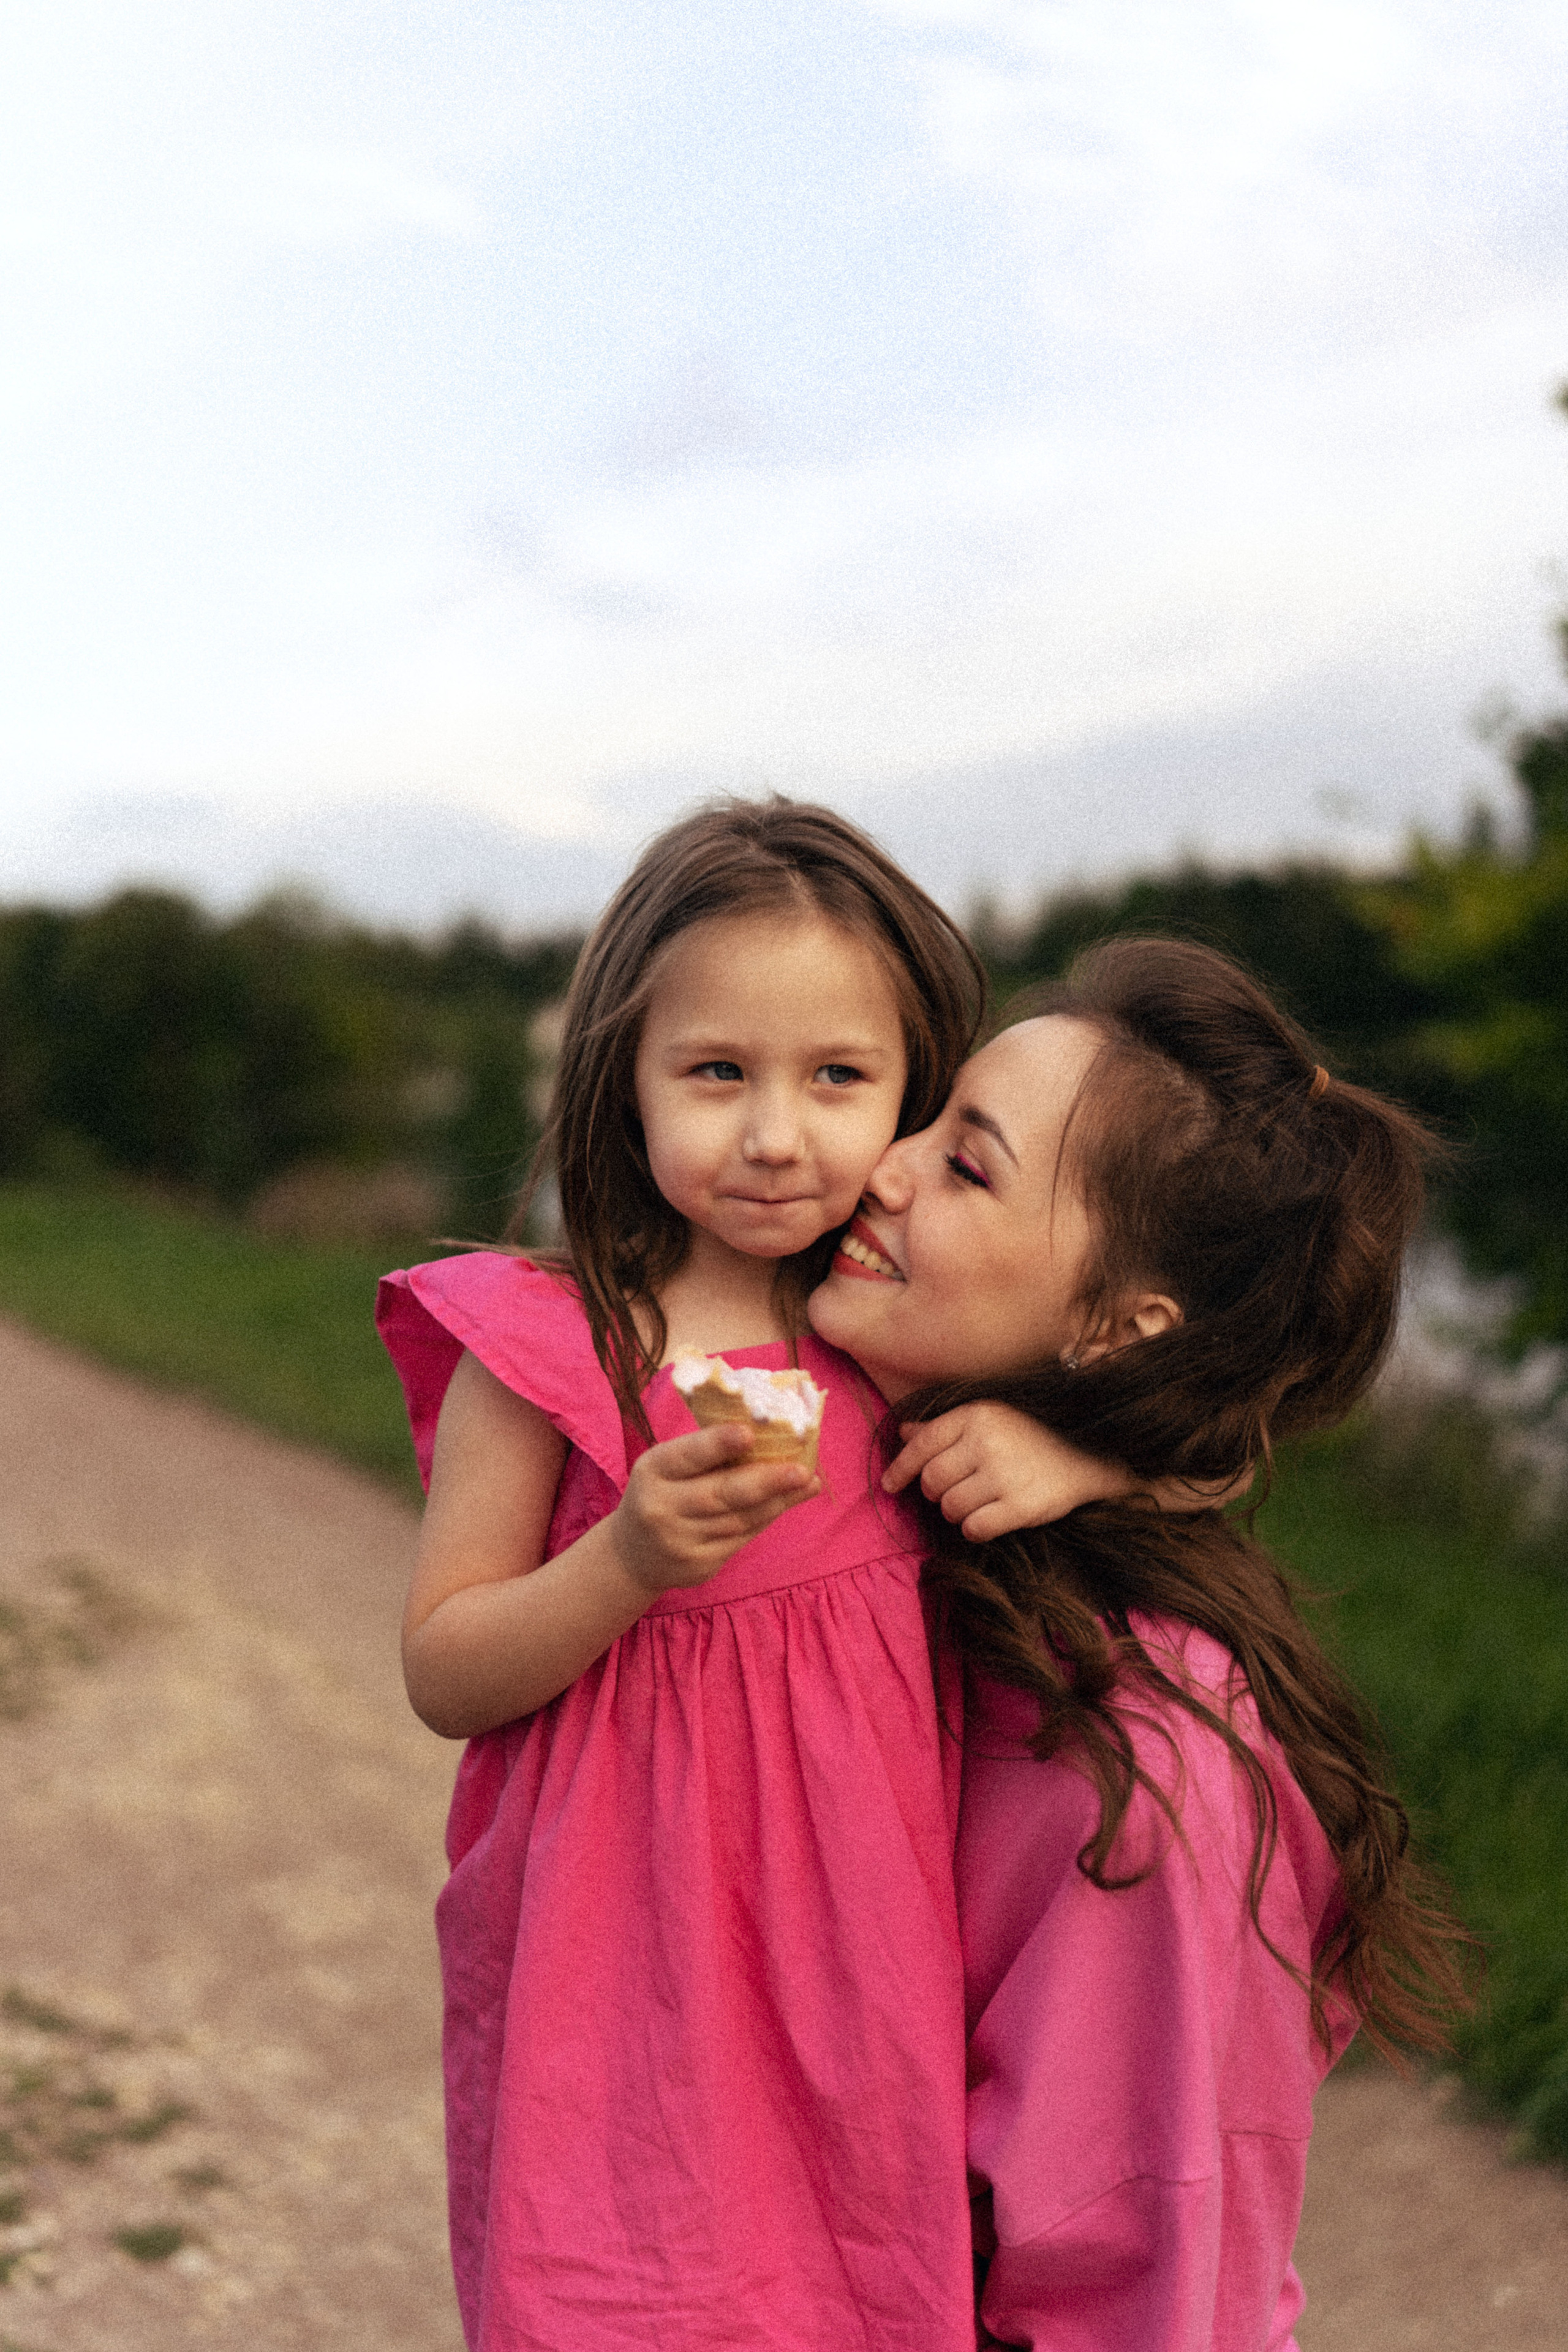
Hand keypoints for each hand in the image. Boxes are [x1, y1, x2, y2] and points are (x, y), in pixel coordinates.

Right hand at [611, 1424, 820, 1593]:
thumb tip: (765, 1432)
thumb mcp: (666, 1467)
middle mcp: (661, 1507)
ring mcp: (680, 1541)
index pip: (687, 1455)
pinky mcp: (699, 1565)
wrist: (633, 1556)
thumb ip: (704, 1452)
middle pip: (721, 1493)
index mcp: (652, 1471)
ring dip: (777, 1499)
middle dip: (766, 1481)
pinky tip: (786, 1502)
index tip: (749, 1434)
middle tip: (802, 1470)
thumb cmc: (661, 1494)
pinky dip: (767, 1517)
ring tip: (807, 1482)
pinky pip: (741, 1538)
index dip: (718, 1444)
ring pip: (739, 1517)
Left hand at [882, 1403, 1121, 1541]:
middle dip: (937, 1492)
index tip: (889, 1485)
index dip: (900, 1468)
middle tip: (959, 1489)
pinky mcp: (1021, 1506)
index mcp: (977, 1415)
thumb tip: (903, 1432)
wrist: (1088, 1457)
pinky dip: (975, 1529)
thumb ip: (944, 1427)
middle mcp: (988, 1442)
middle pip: (932, 1481)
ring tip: (980, 1501)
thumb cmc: (1031, 1437)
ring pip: (950, 1508)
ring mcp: (1005, 1474)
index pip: (922, 1445)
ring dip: (958, 1512)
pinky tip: (990, 1518)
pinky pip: (974, 1529)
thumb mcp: (989, 1419)